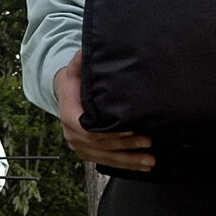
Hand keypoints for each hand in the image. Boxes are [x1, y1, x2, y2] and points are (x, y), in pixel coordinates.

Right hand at [53, 51, 152, 171]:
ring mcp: (80, 146)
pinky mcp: (88, 152)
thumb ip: (82, 60)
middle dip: (125, 146)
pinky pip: (106, 162)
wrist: (67, 94)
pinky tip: (142, 165)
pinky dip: (125, 165)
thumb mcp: (76, 68)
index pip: (88, 130)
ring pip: (105, 158)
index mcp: (69, 115)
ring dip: (128, 160)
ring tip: (149, 160)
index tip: (129, 130)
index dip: (109, 133)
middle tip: (147, 142)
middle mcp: (72, 134)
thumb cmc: (75, 81)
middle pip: (100, 146)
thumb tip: (88, 50)